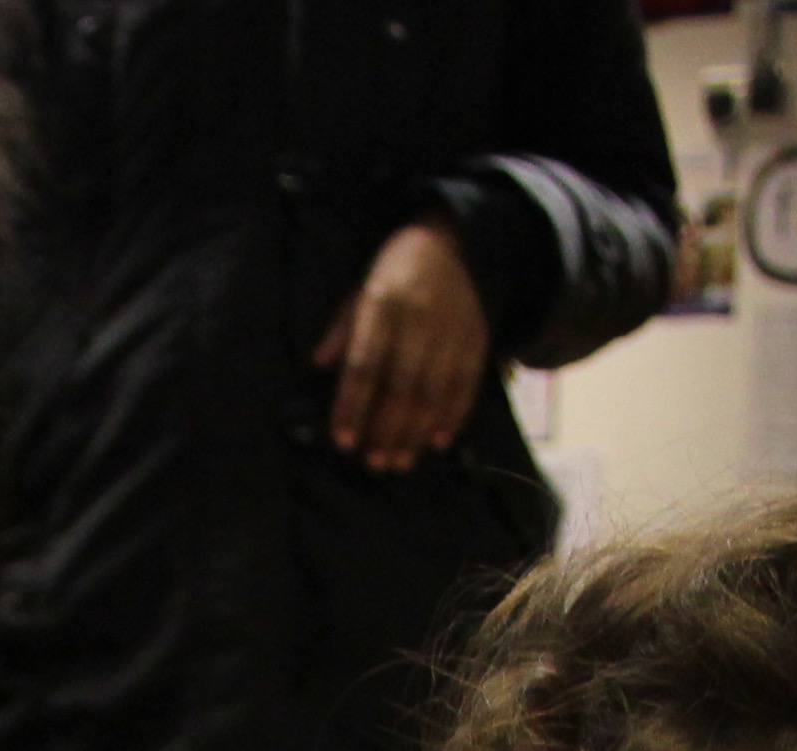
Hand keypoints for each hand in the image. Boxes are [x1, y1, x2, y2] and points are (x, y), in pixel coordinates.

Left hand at [315, 214, 489, 473]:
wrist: (457, 240)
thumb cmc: (397, 270)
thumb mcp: (362, 288)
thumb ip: (343, 328)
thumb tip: (320, 365)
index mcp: (383, 306)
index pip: (364, 366)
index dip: (352, 406)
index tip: (343, 441)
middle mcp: (418, 322)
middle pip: (400, 388)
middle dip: (386, 430)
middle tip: (373, 464)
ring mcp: (451, 333)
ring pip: (433, 394)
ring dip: (415, 433)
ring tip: (399, 462)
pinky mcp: (476, 340)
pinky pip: (466, 385)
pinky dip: (454, 416)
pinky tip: (438, 441)